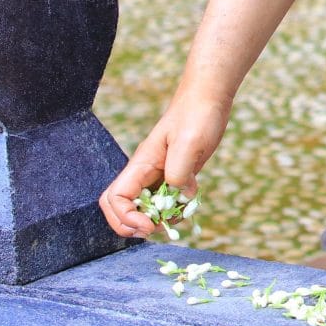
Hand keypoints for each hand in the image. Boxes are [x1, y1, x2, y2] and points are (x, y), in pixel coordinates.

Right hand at [98, 92, 231, 237]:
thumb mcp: (189, 143)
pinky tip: (188, 205)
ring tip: (176, 219)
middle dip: (131, 224)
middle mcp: (145, 171)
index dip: (126, 217)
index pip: (115, 198)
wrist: (209, 97)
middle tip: (156, 228)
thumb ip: (179, 172)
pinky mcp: (176, 173)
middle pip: (120, 206)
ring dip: (155, 219)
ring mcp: (159, 173)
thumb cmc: (197, 114)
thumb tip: (181, 196)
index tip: (150, 223)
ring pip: (143, 205)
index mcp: (141, 164)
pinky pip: (165, 199)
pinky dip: (173, 209)